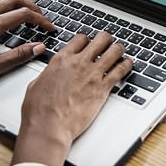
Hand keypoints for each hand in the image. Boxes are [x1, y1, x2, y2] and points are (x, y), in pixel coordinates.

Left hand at [0, 0, 54, 105]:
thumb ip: (17, 56)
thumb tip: (38, 47)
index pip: (23, 15)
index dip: (41, 20)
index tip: (50, 28)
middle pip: (15, 0)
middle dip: (34, 7)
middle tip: (43, 18)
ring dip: (20, 3)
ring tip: (29, 14)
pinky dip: (7, 4)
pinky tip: (9, 16)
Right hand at [11, 32, 132, 165]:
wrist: (49, 126)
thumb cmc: (39, 110)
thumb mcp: (36, 84)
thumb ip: (47, 74)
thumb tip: (49, 74)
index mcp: (62, 60)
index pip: (81, 38)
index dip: (87, 40)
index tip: (90, 43)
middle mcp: (79, 63)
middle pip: (101, 39)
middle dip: (106, 39)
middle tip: (109, 42)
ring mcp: (92, 74)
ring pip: (114, 51)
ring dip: (119, 49)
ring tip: (121, 51)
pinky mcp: (103, 88)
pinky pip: (120, 70)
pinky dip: (127, 65)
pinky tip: (129, 64)